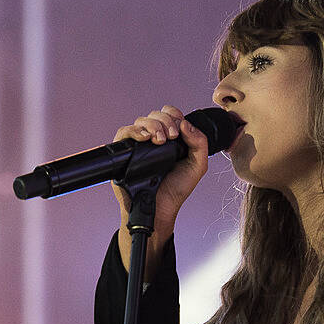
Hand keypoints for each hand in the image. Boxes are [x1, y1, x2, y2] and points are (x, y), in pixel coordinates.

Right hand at [111, 103, 208, 229]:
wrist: (161, 209)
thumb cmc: (176, 190)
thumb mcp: (197, 165)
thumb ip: (199, 143)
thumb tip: (185, 123)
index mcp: (170, 139)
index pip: (169, 115)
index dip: (174, 116)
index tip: (179, 131)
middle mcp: (153, 139)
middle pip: (155, 115)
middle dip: (165, 122)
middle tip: (171, 137)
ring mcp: (139, 145)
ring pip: (140, 121)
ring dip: (152, 125)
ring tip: (159, 140)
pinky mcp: (124, 153)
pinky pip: (124, 133)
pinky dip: (134, 131)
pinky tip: (144, 138)